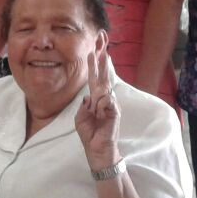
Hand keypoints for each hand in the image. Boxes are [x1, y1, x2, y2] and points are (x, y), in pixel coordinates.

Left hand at [75, 47, 119, 170]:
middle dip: (103, 63)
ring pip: (103, 91)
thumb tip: (90, 96)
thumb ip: (84, 106)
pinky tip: (100, 114)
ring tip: (97, 115)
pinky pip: (106, 101)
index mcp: (94, 100)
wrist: (97, 149)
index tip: (92, 53)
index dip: (93, 66)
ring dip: (97, 101)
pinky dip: (100, 107)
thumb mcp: (80, 118)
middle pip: (104, 77)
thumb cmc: (89, 134)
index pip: (94, 79)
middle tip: (102, 49)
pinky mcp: (115, 110)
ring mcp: (111, 104)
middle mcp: (104, 99)